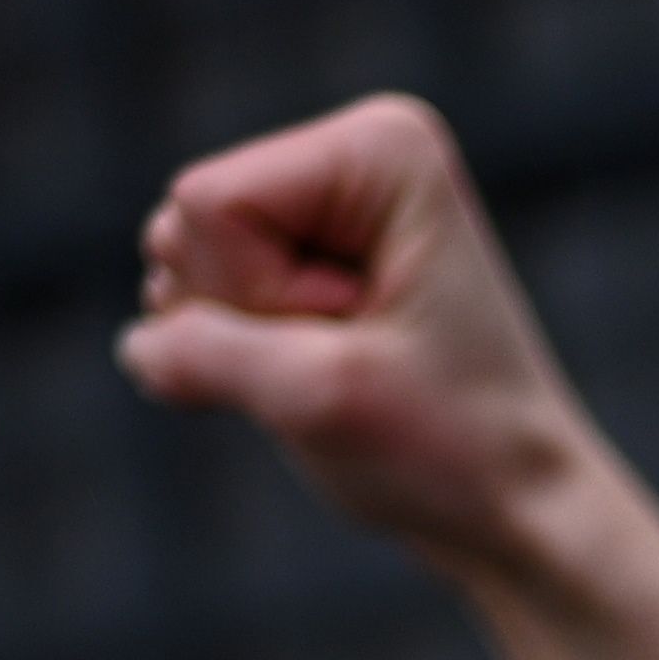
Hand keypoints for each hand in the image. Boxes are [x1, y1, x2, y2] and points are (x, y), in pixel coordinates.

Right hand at [118, 95, 595, 580]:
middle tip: (356, 363)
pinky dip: (240, 363)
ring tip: (347, 374)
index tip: (361, 337)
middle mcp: (352, 156)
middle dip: (248, 319)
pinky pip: (202, 305)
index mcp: (381, 146)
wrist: (522, 513)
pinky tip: (314, 385)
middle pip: (189, 226)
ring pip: (185, 269)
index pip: (209, 202)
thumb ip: (205, 354)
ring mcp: (323, 210)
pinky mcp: (301, 266)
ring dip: (244, 349)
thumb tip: (135, 347)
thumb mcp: (320, 400)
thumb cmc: (456, 452)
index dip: (258, 297)